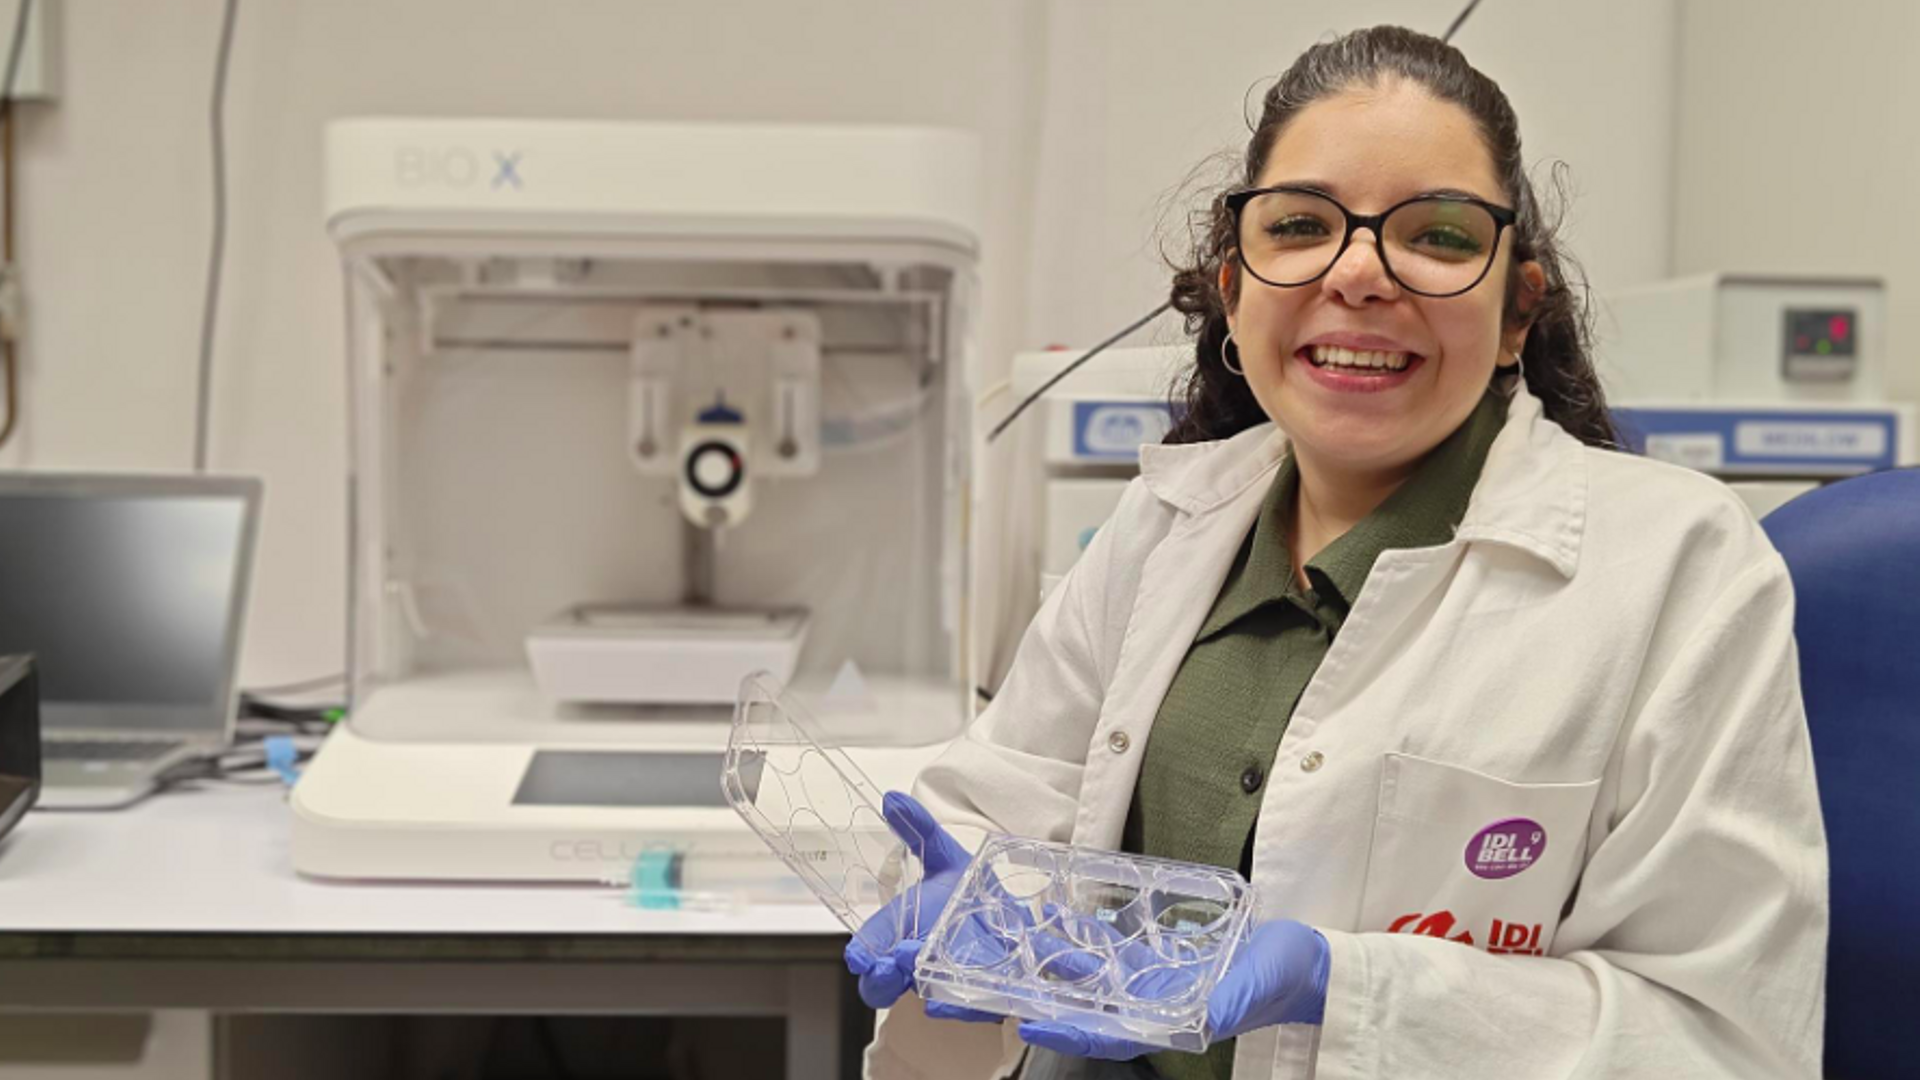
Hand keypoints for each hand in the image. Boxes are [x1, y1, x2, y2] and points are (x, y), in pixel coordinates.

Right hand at [841, 791, 999, 1020]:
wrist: (1016, 918)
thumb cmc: (969, 892)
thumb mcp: (945, 856)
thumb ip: (918, 829)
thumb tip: (891, 797)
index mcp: (900, 935)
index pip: (869, 952)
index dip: (862, 954)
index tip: (860, 956)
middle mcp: (918, 963)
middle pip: (883, 985)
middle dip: (881, 978)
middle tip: (890, 962)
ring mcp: (949, 983)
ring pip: (927, 999)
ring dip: (923, 989)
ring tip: (923, 974)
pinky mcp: (986, 996)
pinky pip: (974, 1007)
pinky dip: (967, 1004)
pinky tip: (965, 996)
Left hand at [1017, 919, 1329, 1059]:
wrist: (1303, 964)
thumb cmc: (1283, 978)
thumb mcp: (1256, 987)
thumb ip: (1229, 1002)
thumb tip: (1201, 1019)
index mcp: (1174, 1024)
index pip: (1110, 1035)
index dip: (1070, 1031)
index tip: (1030, 1022)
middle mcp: (1156, 1007)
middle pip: (1092, 1007)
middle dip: (1049, 994)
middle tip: (1003, 976)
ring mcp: (1157, 984)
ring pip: (1098, 976)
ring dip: (1062, 961)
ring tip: (1022, 938)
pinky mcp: (1162, 961)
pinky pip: (1117, 951)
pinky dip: (1089, 937)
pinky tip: (1064, 916)